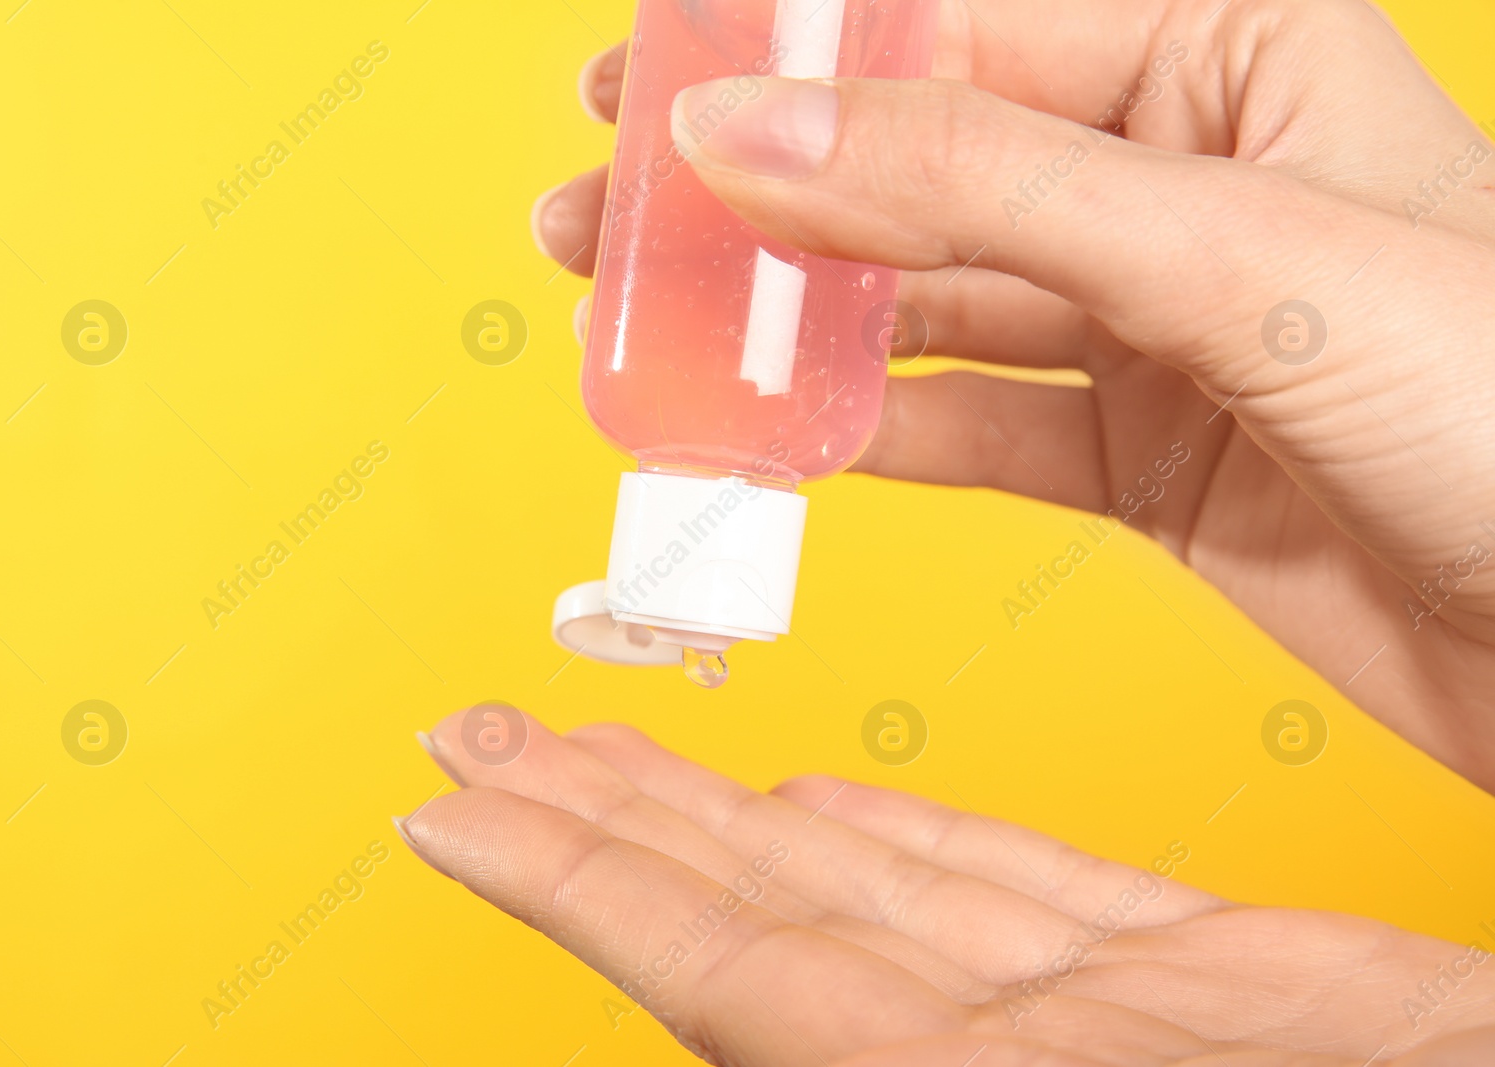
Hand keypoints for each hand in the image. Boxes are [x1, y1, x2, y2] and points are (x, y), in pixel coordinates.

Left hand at [398, 709, 1494, 1064]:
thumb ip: (931, 1046)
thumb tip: (746, 1018)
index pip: (727, 975)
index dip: (580, 888)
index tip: (457, 818)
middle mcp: (1002, 1063)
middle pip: (763, 920)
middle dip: (609, 822)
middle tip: (482, 739)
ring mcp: (1090, 1023)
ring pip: (866, 892)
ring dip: (725, 814)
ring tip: (606, 746)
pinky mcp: (1188, 986)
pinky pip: (1005, 897)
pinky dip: (905, 843)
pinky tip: (821, 802)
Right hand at [531, 0, 1494, 791]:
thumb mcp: (1234, 263)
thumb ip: (979, 191)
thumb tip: (752, 135)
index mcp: (1226, 54)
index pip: (961, 23)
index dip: (792, 52)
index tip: (652, 93)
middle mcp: (1177, 176)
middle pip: (914, 159)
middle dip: (754, 188)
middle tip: (606, 206)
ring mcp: (1149, 321)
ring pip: (924, 299)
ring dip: (787, 318)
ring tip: (653, 323)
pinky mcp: (1136, 451)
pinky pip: (968, 422)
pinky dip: (866, 431)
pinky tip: (775, 432)